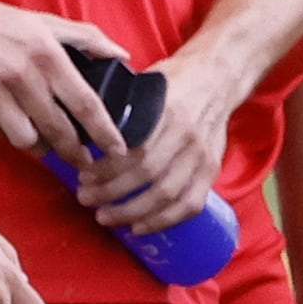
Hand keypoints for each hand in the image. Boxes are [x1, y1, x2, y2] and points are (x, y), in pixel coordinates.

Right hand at [0, 0, 127, 169]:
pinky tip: (11, 123)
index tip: (117, 148)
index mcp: (46, 54)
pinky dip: (10, 134)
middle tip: (85, 161)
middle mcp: (21, 76)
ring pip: (28, 140)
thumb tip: (123, 56)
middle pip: (59, 130)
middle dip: (76, 152)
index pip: (85, 103)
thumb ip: (87, 38)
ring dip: (41, 146)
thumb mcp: (44, 22)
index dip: (104, 131)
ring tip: (45, 140)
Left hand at [72, 61, 234, 236]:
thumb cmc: (175, 79)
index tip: (84, 175)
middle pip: (147, 175)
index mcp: (167, 110)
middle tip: (86, 198)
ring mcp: (202, 155)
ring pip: (167, 195)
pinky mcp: (212, 169)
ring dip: (133, 212)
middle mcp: (187, 135)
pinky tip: (140, 227)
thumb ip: (123, 106)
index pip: (134, 148)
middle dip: (112, 193)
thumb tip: (84, 129)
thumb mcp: (147, 82)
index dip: (107, 169)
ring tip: (105, 216)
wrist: (218, 76)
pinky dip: (164, 221)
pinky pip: (190, 205)